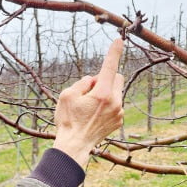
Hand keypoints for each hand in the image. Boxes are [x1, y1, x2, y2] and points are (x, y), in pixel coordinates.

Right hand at [53, 38, 124, 166]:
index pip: (109, 67)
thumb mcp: (66, 96)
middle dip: (106, 79)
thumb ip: (82, 83)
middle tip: (89, 90)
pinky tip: (93, 116)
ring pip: (116, 92)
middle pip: (117, 78)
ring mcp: (119, 112)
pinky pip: (116, 105)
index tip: (119, 40)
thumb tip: (93, 80)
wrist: (74, 146)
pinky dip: (107, 105)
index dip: (114, 52)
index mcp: (102, 94)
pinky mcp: (119, 120)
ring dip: (105, 93)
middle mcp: (115, 102)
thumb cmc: (68, 121)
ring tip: (89, 108)